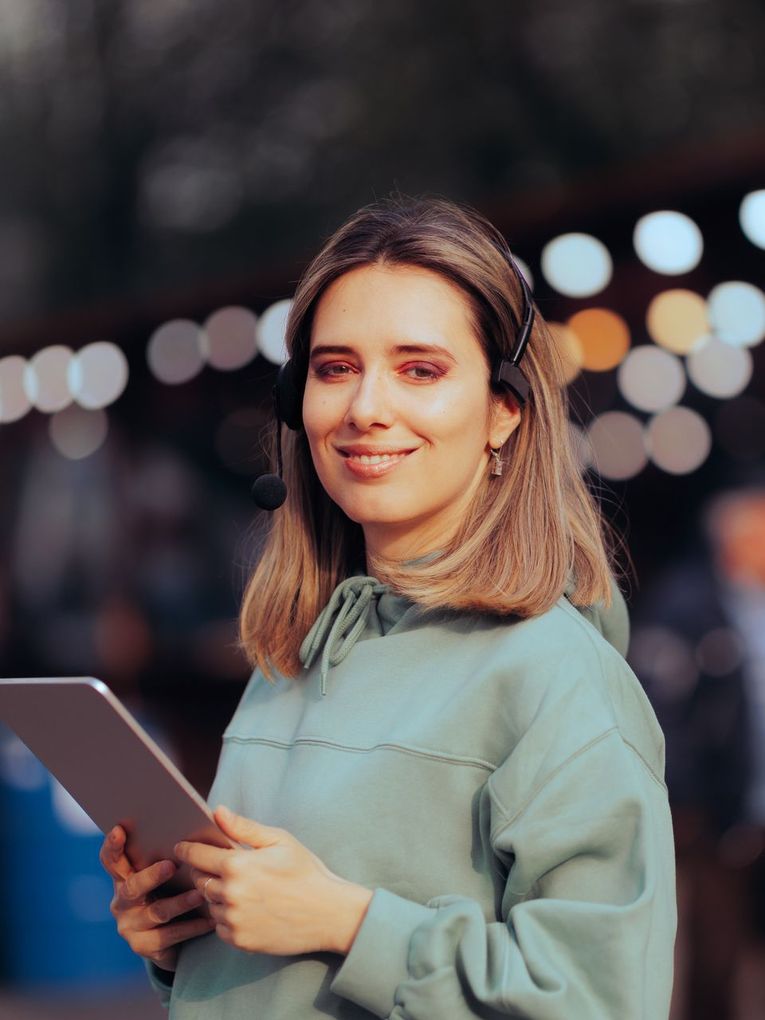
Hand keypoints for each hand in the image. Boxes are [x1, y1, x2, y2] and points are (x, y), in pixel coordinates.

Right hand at [99, 824, 215, 971]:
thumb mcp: (168, 871)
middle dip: (151, 876)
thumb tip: (203, 819)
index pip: (111, 860)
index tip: (119, 829)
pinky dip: (192, 927)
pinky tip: (209, 920)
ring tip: (201, 894)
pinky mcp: (144, 947)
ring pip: (157, 912)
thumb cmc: (174, 889)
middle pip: (132, 887)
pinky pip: (170, 936)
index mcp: (124, 878)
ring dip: (180, 902)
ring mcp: (131, 926)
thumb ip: (172, 850)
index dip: (112, 846)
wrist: (175, 937)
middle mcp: (122, 902)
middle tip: (172, 864)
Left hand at [175, 805, 372, 956]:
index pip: (196, 855)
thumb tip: (217, 811)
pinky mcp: (240, 941)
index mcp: (237, 866)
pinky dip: (226, 916)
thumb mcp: (279, 840)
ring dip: (215, 894)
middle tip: (216, 865)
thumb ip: (243, 827)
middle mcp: (230, 895)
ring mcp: (234, 921)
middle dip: (202, 870)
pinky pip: (219, 926)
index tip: (181, 847)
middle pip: (198, 879)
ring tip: (237, 887)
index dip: (187, 849)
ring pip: (208, 903)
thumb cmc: (305, 872)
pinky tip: (245, 907)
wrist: (328, 913)